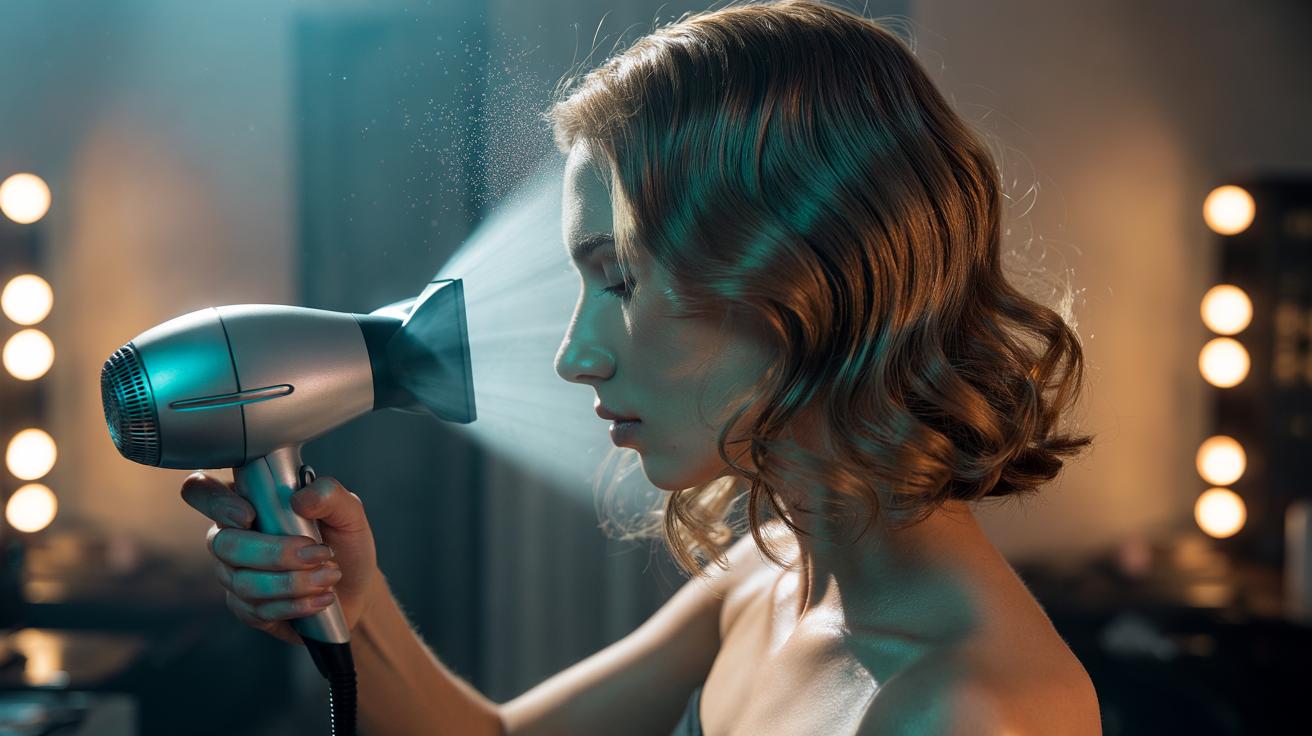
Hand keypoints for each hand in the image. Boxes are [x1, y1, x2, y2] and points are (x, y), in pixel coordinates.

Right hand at [181, 471, 382, 645]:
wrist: (356, 588)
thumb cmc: (344, 543)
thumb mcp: (349, 512)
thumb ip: (329, 495)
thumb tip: (299, 500)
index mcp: (249, 500)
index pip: (202, 491)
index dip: (215, 502)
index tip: (250, 516)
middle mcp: (232, 536)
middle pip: (223, 544)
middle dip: (275, 552)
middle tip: (320, 553)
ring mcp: (234, 574)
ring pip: (242, 581)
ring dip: (292, 581)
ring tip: (329, 576)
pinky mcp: (246, 608)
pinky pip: (257, 609)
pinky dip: (295, 604)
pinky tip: (322, 599)